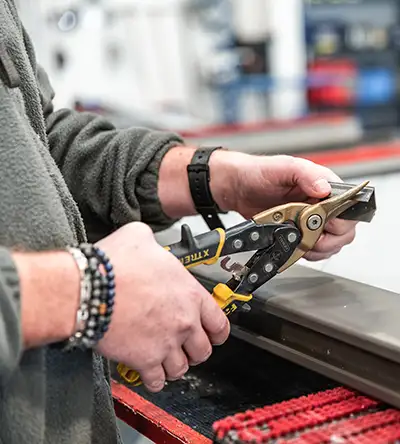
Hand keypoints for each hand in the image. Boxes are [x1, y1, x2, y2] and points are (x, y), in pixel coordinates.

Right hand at [95, 222, 229, 391]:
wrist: (88, 288)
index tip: (213, 335)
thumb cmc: (113, 265)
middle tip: (185, 347)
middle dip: (195, 350)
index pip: (219, 322)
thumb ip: (152, 242)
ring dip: (175, 365)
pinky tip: (149, 372)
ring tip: (166, 359)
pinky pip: (157, 380)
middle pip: (203, 349)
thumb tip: (147, 240)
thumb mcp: (139, 237)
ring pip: (182, 368)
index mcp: (189, 293)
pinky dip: (155, 379)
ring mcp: (166, 342)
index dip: (217, 331)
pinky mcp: (145, 359)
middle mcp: (183, 321)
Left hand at [224, 154, 356, 261]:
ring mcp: (312, 221)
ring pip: (333, 243)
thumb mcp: (284, 167)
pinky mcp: (300, 233)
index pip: (350, 206)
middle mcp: (323, 204)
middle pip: (346, 229)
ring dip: (319, 248)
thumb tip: (324, 188)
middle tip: (311, 235)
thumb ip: (306, 175)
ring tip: (302, 241)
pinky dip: (309, 253)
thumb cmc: (259, 172)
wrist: (238, 188)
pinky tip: (298, 246)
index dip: (340, 219)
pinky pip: (316, 250)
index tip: (323, 223)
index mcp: (325, 185)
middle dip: (330, 237)